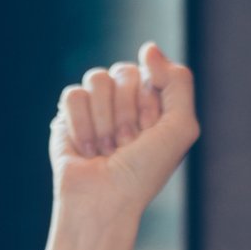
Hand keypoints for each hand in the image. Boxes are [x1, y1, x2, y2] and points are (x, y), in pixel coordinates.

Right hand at [50, 42, 199, 222]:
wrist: (104, 201)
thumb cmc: (144, 172)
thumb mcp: (181, 128)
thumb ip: (178, 81)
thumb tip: (147, 48)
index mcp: (155, 102)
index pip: (151, 71)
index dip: (150, 103)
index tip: (150, 133)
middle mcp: (127, 101)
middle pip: (123, 72)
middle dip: (126, 113)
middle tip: (127, 145)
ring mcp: (97, 107)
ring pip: (97, 78)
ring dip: (105, 121)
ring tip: (107, 149)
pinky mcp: (68, 115)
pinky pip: (73, 94)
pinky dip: (81, 125)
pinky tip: (87, 150)